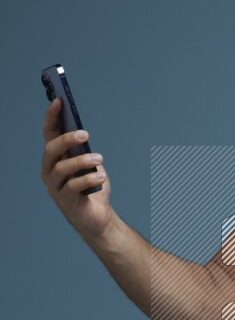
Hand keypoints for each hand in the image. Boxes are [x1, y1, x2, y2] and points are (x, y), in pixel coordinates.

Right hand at [40, 97, 112, 239]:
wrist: (98, 217)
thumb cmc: (93, 188)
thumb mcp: (91, 164)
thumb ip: (85, 150)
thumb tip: (82, 134)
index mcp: (55, 158)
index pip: (49, 134)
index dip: (52, 117)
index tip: (59, 101)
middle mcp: (50, 171)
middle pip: (51, 150)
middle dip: (67, 139)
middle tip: (85, 134)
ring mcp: (55, 187)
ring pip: (61, 168)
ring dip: (81, 161)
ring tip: (99, 159)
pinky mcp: (65, 201)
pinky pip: (73, 186)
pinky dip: (88, 178)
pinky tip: (100, 176)